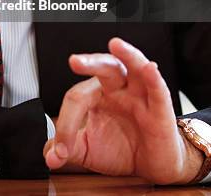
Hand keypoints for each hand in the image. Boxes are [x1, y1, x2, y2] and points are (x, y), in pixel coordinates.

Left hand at [43, 38, 203, 183]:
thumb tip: (49, 156)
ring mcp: (140, 96)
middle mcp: (117, 89)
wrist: (152, 166)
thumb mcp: (89, 150)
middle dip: (90, 62)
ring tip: (116, 44)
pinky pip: (158, 90)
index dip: (65, 125)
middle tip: (74, 61)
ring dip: (127, 55)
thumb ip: (69, 149)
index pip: (77, 98)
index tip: (61, 151)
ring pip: (134, 67)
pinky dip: (154, 78)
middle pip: (104, 67)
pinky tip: (149, 68)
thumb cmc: (121, 149)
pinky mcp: (161, 109)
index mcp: (97, 94)